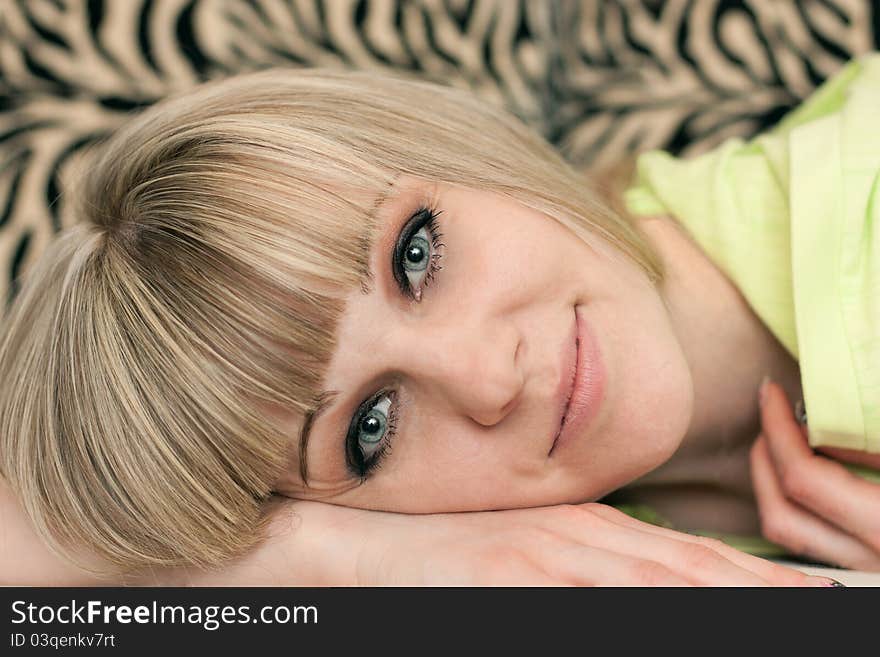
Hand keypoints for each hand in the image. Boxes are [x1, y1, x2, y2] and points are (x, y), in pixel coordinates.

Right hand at [175, 498, 833, 585]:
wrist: (355, 543)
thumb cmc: (436, 553)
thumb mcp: (522, 555)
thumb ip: (580, 565)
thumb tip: (637, 581)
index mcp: (586, 530)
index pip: (691, 557)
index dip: (760, 574)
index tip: (816, 591)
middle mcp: (580, 537)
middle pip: (696, 568)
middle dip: (770, 586)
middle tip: (836, 598)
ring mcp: (552, 555)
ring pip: (665, 579)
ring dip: (736, 591)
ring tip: (805, 602)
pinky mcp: (519, 574)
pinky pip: (606, 594)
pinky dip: (661, 600)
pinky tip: (704, 602)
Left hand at [750, 379, 879, 570]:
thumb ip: (869, 444)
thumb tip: (818, 428)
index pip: (802, 478)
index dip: (779, 429)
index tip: (772, 393)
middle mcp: (866, 563)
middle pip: (779, 511)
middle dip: (764, 455)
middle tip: (771, 415)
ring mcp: (859, 574)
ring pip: (787, 532)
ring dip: (771, 482)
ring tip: (782, 440)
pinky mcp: (857, 575)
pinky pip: (808, 541)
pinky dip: (794, 504)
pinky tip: (806, 473)